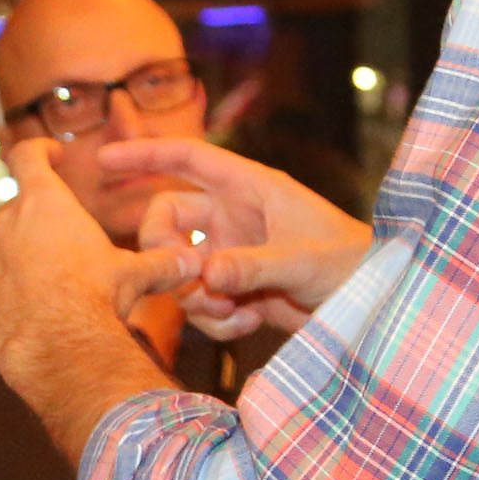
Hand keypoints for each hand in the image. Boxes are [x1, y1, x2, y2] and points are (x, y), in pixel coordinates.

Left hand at [0, 140, 181, 461]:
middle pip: (19, 210)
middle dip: (42, 221)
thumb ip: (161, 264)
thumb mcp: (136, 276)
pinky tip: (37, 318)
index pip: (26, 156)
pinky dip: (11, 299)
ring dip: (26, 261)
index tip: (52, 153)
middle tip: (70, 242)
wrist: (59, 353)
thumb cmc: (97, 299)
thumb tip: (192, 262)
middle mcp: (6, 227)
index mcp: (43, 204)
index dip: (39, 150)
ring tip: (58, 287)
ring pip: (4, 253)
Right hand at [105, 136, 370, 339]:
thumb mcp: (302, 262)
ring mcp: (233, 254)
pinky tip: (249, 325)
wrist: (374, 308)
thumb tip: (204, 273)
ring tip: (236, 313)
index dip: (145, 154)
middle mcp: (235, 217)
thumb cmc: (353, 266)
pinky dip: (216, 320)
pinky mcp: (236, 291)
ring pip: (180, 269)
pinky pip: (201, 303)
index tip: (104, 159)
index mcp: (251, 188)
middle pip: (168, 220)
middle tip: (185, 279)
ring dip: (196, 297)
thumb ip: (252, 266)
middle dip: (167, 252)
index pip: (188, 159)